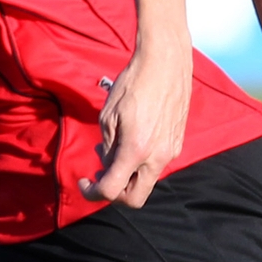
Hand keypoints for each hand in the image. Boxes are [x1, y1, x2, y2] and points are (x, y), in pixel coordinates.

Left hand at [79, 43, 191, 207]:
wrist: (165, 62)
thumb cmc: (133, 84)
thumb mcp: (108, 117)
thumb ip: (107, 149)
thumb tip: (108, 167)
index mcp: (137, 150)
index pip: (112, 190)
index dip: (92, 193)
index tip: (84, 182)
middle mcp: (158, 156)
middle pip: (135, 198)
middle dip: (114, 193)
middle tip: (99, 174)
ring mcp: (171, 151)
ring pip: (146, 181)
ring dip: (126, 175)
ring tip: (109, 148)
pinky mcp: (177, 143)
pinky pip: (156, 164)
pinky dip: (139, 163)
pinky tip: (128, 141)